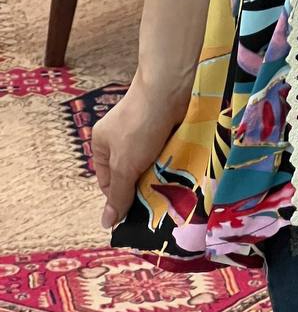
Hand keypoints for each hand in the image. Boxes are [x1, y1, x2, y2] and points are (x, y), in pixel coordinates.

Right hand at [91, 73, 192, 230]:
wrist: (170, 89)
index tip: (137, 214)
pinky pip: (168, 152)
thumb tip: (106, 222)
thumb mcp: (124, 165)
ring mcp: (145, 131)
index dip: (121, 198)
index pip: (108, 182)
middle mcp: (122, 137)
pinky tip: (182, 171)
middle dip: (144, 186)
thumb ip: (118, 194)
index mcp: (102, 144)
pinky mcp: (166, 128)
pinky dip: (174, 161)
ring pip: (152, 164)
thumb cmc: (139, 125)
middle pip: (132, 173)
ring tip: (172, 188)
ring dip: (162, 174)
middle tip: (158, 203)